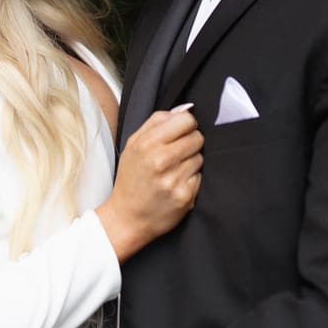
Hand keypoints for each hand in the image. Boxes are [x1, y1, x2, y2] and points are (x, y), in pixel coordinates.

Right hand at [96, 108, 202, 260]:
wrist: (127, 217)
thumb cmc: (131, 179)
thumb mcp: (134, 144)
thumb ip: (157, 121)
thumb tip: (185, 109)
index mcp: (147, 143)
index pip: (186, 120)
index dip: (186, 125)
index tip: (180, 133)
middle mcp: (161, 160)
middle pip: (197, 137)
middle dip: (190, 143)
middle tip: (176, 154)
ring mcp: (174, 179)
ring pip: (200, 157)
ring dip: (191, 162)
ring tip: (174, 171)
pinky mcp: (185, 196)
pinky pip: (200, 177)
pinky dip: (191, 180)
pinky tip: (176, 184)